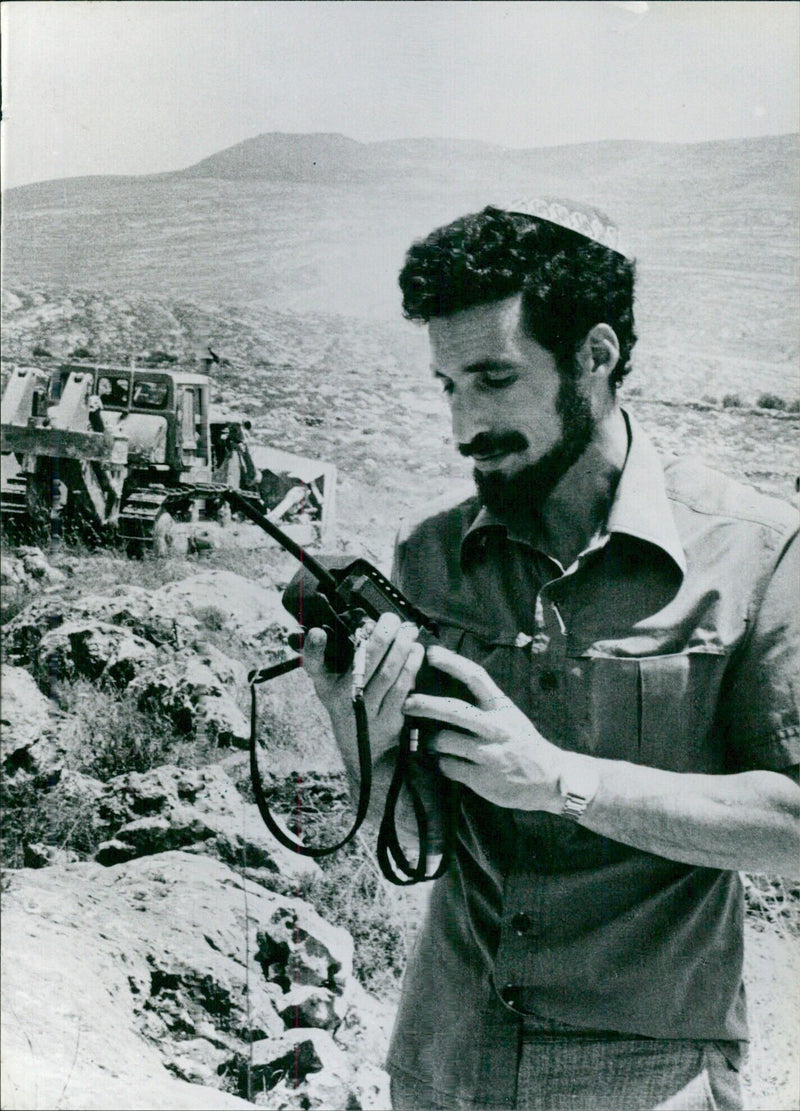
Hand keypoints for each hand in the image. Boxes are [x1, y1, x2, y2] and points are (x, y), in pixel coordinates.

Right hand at [302, 614, 424, 771]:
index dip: (314, 649)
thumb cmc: (352, 706)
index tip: (318, 632)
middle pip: (363, 663)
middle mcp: (342, 700)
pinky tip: (416, 652)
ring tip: (409, 631)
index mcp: (326, 686)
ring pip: (386, 673)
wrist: (364, 752)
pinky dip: (411, 667)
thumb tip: (371, 623)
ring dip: (401, 648)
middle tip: (393, 619)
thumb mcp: (336, 687)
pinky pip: (401, 688)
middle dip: (381, 636)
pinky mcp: (387, 721)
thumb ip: (343, 658)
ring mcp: (365, 712)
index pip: (313, 666)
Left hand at [403, 645, 563, 810]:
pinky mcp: (482, 777)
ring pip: (445, 740)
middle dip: (425, 704)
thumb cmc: (522, 742)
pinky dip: (443, 764)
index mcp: (502, 707)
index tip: (430, 652)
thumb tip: (444, 687)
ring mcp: (488, 753)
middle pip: (453, 709)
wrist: (549, 778)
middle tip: (406, 701)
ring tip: (434, 743)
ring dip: (434, 741)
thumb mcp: (509, 715)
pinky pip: (448, 766)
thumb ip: (484, 703)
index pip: (475, 677)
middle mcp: (495, 727)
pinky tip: (448, 763)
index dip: (451, 662)